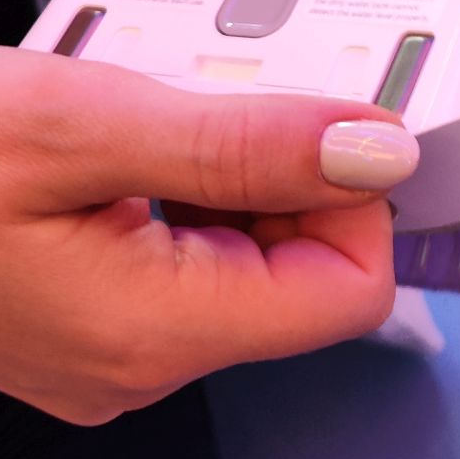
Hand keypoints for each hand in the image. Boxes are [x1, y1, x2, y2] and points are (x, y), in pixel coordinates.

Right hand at [0, 42, 418, 424]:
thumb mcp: (86, 123)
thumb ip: (244, 144)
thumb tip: (375, 150)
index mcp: (155, 331)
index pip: (348, 289)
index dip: (354, 190)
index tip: (313, 113)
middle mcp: (143, 364)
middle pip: (300, 272)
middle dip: (286, 170)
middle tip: (215, 94)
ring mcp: (110, 349)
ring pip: (243, 256)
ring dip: (230, 169)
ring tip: (154, 111)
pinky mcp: (84, 317)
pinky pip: (182, 254)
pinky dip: (182, 185)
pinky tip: (128, 137)